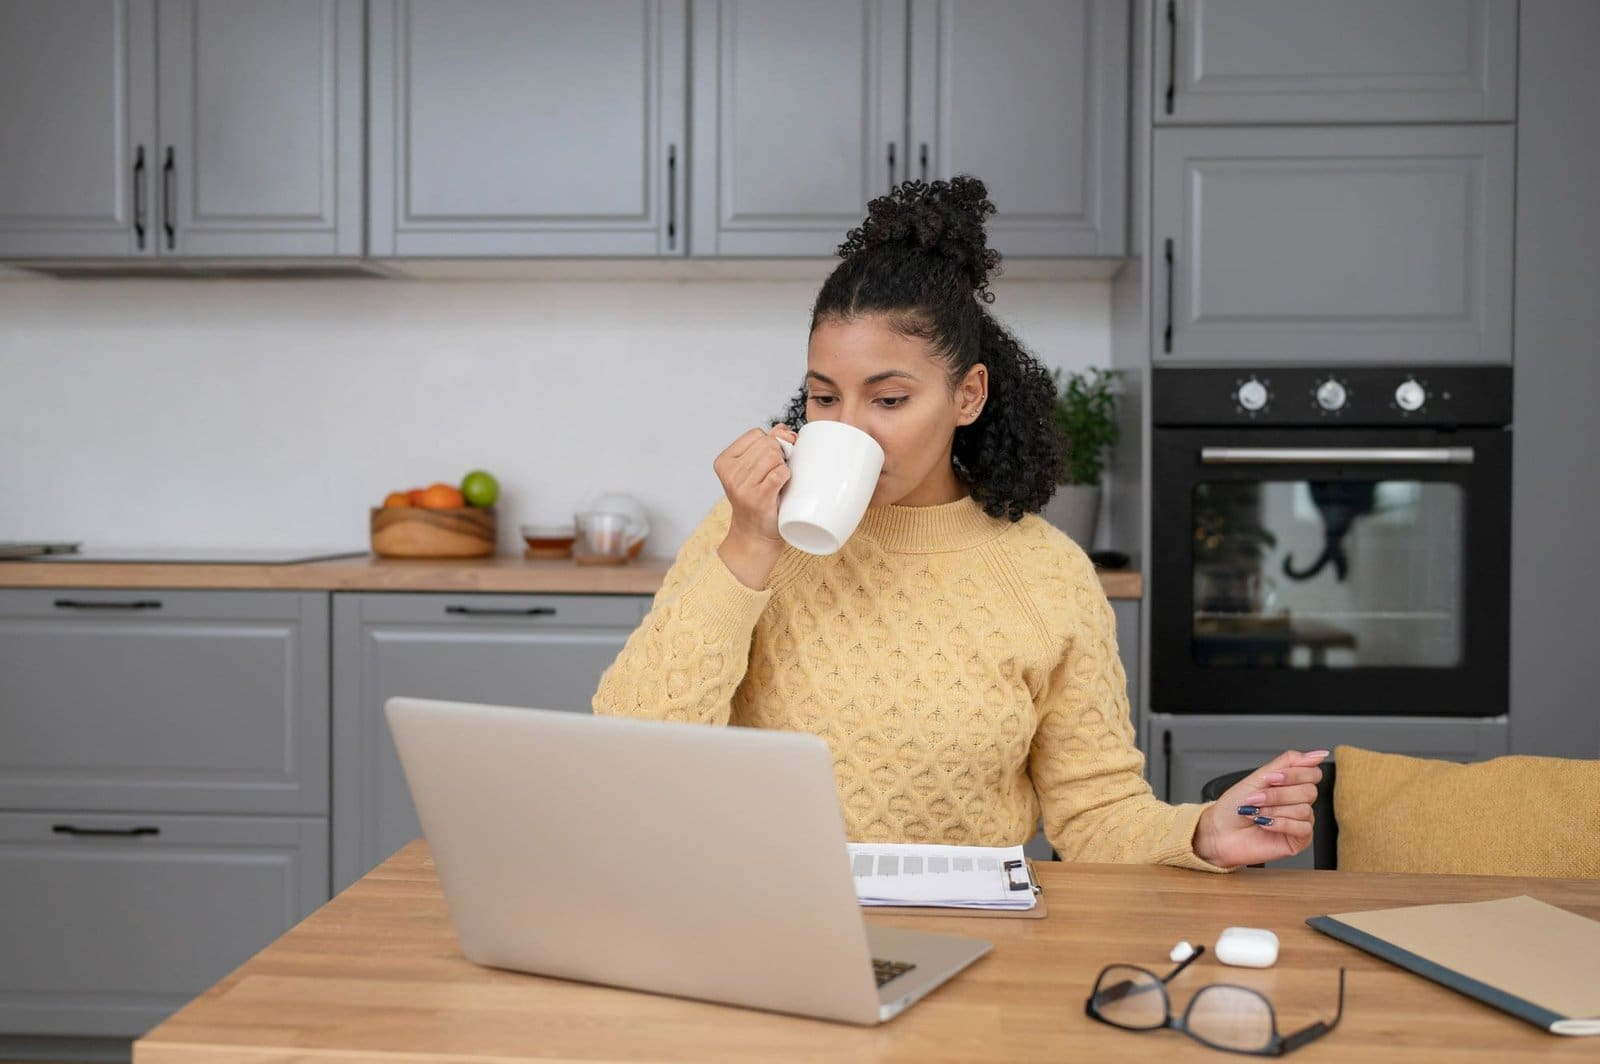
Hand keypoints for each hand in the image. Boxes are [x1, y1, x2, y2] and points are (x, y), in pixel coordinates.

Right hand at [714, 425, 796, 587]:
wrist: (754, 535)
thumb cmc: (756, 500)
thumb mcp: (753, 470)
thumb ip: (766, 445)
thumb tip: (783, 428)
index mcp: (724, 462)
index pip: (756, 434)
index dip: (770, 442)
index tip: (770, 459)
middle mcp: (730, 473)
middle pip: (767, 444)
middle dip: (779, 454)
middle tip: (776, 472)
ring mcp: (743, 486)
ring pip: (774, 456)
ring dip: (783, 466)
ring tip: (777, 481)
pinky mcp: (759, 497)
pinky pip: (780, 472)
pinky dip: (786, 476)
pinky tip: (782, 485)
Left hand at [1193, 750, 1327, 867]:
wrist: (1219, 832)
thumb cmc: (1234, 807)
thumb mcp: (1259, 777)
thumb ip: (1288, 762)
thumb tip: (1317, 754)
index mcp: (1291, 785)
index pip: (1313, 773)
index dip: (1293, 774)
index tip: (1270, 778)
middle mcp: (1298, 802)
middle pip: (1310, 791)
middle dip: (1278, 794)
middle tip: (1257, 798)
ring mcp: (1300, 821)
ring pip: (1304, 810)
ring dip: (1274, 809)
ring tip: (1256, 812)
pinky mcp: (1299, 840)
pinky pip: (1303, 828)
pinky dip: (1280, 823)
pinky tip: (1265, 823)